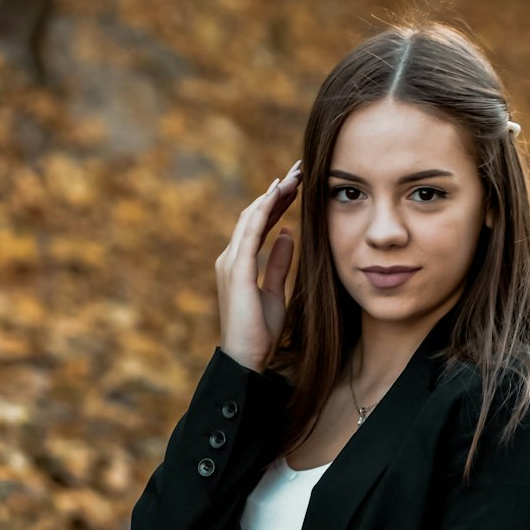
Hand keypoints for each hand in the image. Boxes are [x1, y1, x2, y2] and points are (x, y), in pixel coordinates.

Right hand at [215, 160, 302, 372]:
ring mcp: (230, 262)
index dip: (277, 203)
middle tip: (299, 170)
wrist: (246, 359)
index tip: (297, 185)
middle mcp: (230, 258)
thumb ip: (278, 264)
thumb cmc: (259, 333)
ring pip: (251, 217)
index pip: (258, 224)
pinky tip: (278, 194)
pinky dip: (264, 210)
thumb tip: (289, 234)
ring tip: (293, 176)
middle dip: (276, 191)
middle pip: (253, 214)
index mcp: (239, 264)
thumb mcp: (275, 293)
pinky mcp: (237, 271)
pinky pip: (251, 232)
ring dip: (272, 194)